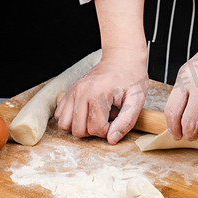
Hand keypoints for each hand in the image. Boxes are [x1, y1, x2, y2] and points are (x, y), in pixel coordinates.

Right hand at [55, 0, 148, 143]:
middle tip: (107, 118)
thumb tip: (111, 139)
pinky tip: (87, 111)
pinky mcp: (69, 91)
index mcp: (98, 95)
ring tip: (96, 116)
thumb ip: (126, 121)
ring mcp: (73, 91)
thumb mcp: (137, 100)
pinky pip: (60, 114)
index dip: (109, 131)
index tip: (117, 119)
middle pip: (78, 130)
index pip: (96, 129)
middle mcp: (81, 93)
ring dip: (80, 126)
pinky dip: (72, 118)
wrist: (122, 57)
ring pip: (65, 125)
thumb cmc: (132, 77)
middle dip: (94, 130)